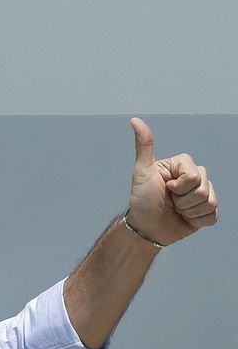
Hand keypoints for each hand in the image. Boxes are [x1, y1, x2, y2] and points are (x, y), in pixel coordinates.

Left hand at [127, 117, 217, 245]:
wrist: (145, 228)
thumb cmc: (142, 200)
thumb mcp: (141, 172)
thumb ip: (144, 146)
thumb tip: (135, 121)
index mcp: (183, 165)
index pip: (194, 175)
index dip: (179, 186)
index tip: (165, 187)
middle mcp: (196, 177)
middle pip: (203, 188)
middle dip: (183, 200)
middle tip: (170, 201)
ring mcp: (203, 194)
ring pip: (209, 202)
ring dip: (188, 211)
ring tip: (176, 209)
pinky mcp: (207, 211)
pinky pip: (212, 215)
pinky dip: (196, 220)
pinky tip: (185, 218)